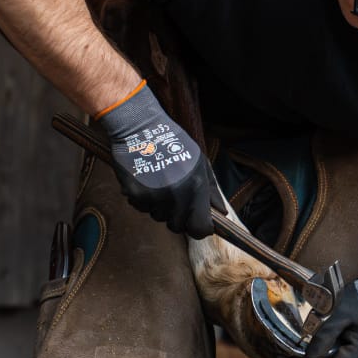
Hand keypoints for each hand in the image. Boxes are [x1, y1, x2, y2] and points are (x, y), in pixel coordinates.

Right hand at [95, 83, 212, 237]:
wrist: (140, 128)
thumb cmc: (173, 143)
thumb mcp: (199, 162)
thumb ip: (211, 189)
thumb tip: (221, 212)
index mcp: (196, 187)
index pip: (200, 228)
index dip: (199, 229)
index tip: (196, 224)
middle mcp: (177, 195)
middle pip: (177, 226)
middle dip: (176, 216)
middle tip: (172, 197)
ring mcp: (155, 197)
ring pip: (157, 217)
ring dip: (158, 207)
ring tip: (157, 183)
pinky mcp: (136, 195)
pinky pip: (141, 208)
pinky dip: (142, 199)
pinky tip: (145, 181)